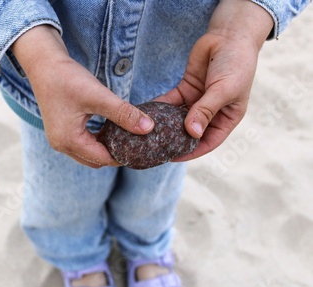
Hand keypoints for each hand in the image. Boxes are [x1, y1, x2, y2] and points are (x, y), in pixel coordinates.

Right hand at [11, 26, 153, 167]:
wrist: (43, 63)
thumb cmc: (67, 78)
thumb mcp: (98, 96)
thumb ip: (123, 113)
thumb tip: (149, 128)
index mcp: (69, 141)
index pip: (103, 159)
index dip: (124, 155)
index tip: (142, 147)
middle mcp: (61, 145)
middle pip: (95, 160)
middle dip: (115, 154)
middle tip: (135, 141)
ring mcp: (59, 139)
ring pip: (89, 153)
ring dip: (106, 147)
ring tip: (124, 134)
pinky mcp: (60, 131)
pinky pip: (82, 144)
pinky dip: (97, 140)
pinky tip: (109, 127)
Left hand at [156, 0, 273, 160]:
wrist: (229, 35)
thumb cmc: (236, 63)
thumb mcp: (224, 89)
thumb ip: (206, 110)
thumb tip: (192, 132)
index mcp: (227, 118)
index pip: (208, 142)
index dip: (191, 152)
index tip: (172, 157)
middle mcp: (211, 113)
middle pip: (189, 133)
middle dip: (173, 141)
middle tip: (154, 149)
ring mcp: (197, 102)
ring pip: (177, 119)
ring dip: (164, 125)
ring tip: (146, 135)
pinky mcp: (185, 90)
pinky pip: (170, 102)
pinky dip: (160, 108)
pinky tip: (146, 114)